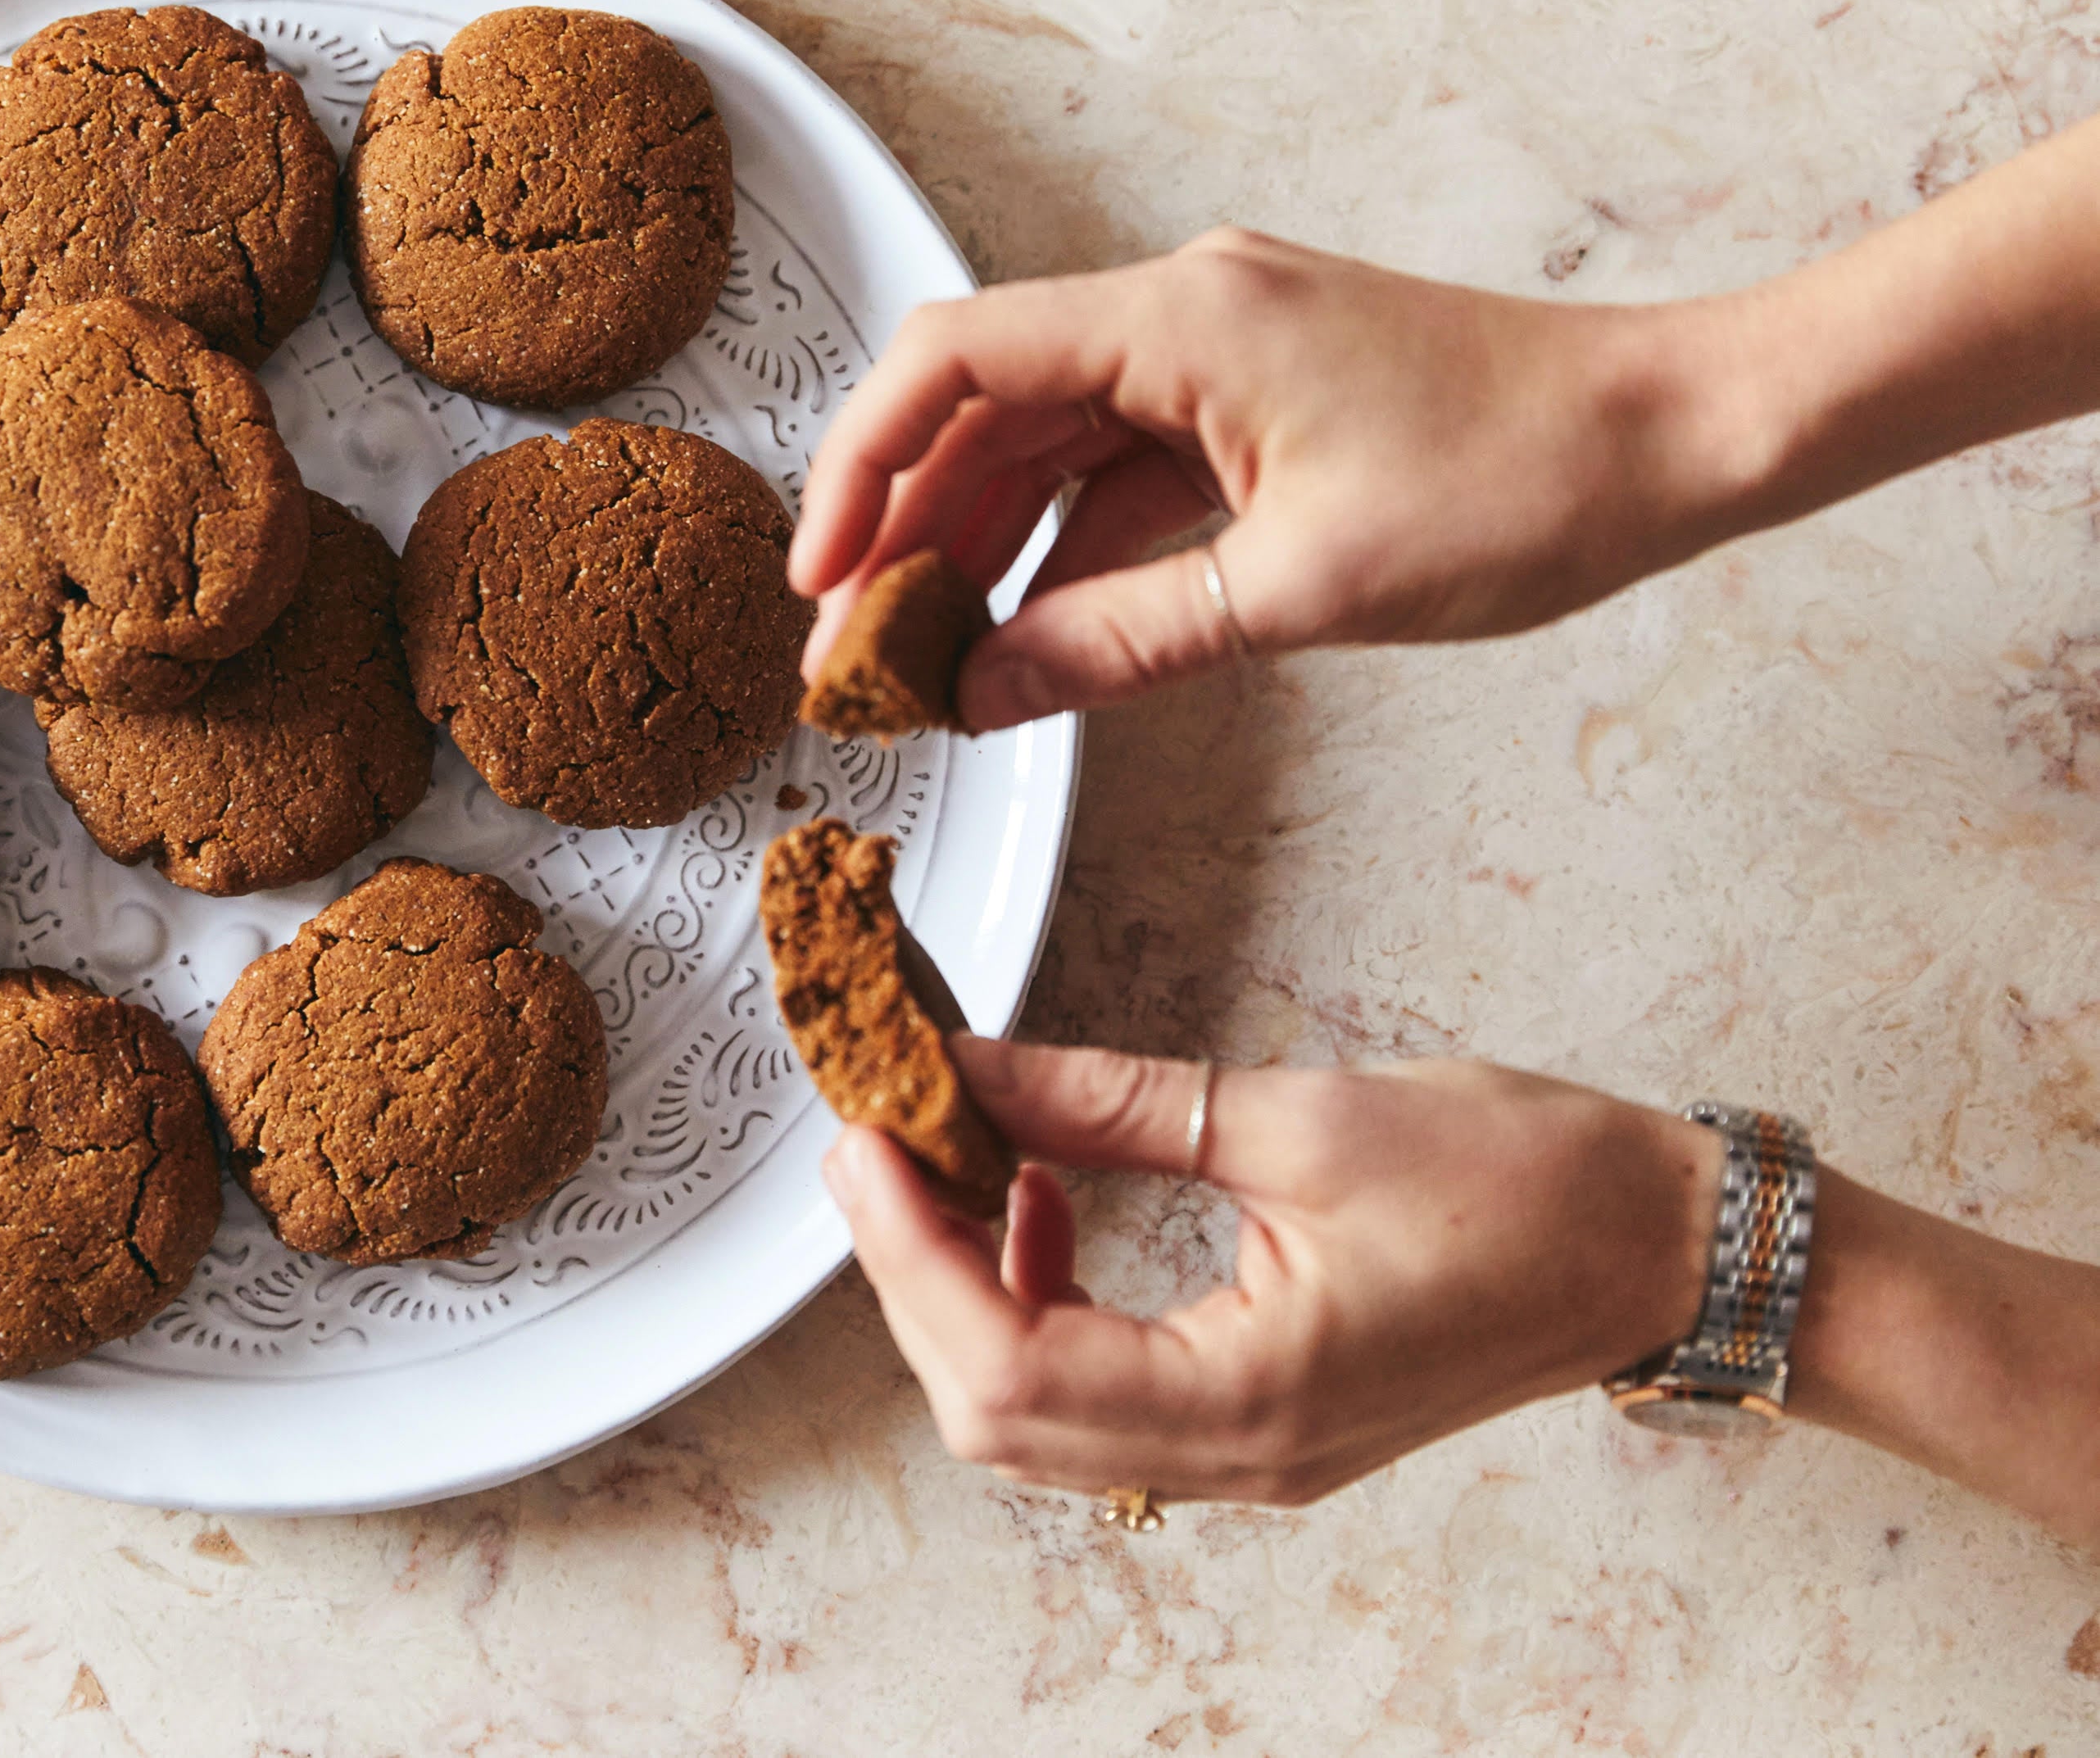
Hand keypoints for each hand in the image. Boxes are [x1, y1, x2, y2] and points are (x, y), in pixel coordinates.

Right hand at [789, 232, 1760, 729]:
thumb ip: (1119, 642)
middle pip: (986, 402)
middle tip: (854, 644)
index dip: (860, 462)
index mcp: (1182, 317)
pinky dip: (1066, 541)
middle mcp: (1186, 308)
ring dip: (980, 538)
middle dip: (905, 522)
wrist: (1674, 436)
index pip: (954, 358)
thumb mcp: (1298, 589)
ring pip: (1049, 439)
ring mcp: (1221, 348)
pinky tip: (1029, 624)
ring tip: (924, 650)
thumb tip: (987, 694)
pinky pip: (1121, 463)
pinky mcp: (1256, 395)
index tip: (817, 571)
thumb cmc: (1524, 481)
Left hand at [822, 1040, 1723, 1503]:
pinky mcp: (1261, 1421)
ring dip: (966, 1293)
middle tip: (881, 1142)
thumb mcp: (1299, 1118)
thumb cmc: (1525, 1183)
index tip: (864, 1140)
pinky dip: (1039, 1303)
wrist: (1662, 1251)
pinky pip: (1100, 1392)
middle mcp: (1237, 1457)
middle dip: (911, 1275)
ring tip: (960, 1160)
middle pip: (995, 1413)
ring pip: (1036, 1415)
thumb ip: (1111, 1104)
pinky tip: (1044, 1200)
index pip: (1003, 1361)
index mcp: (1250, 1397)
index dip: (906, 1252)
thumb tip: (971, 1069)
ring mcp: (1248, 1455)